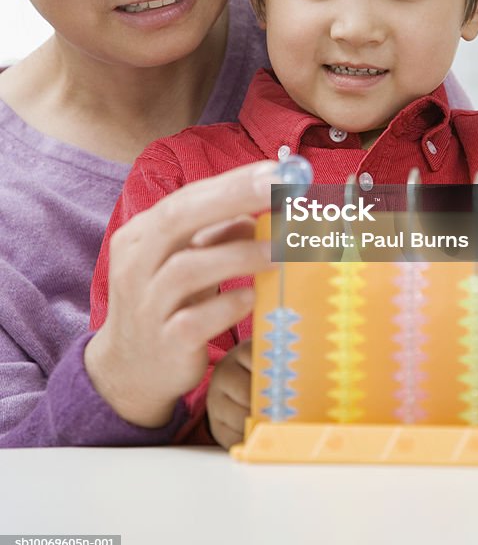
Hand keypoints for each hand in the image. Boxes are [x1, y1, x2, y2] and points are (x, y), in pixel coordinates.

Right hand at [85, 161, 277, 428]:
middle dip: (232, 197)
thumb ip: (217, 236)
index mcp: (140, 236)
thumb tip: (261, 213)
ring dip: (239, 254)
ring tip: (280, 251)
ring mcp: (146, 305)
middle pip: (177, 219)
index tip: (276, 171)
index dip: (232, 182)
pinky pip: (195, 320)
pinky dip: (228, 305)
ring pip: (187, 268)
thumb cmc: (167, 304)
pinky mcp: (164, 342)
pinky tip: (254, 297)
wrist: (129, 372)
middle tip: (280, 189)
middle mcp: (136, 264)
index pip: (186, 198)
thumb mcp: (188, 263)